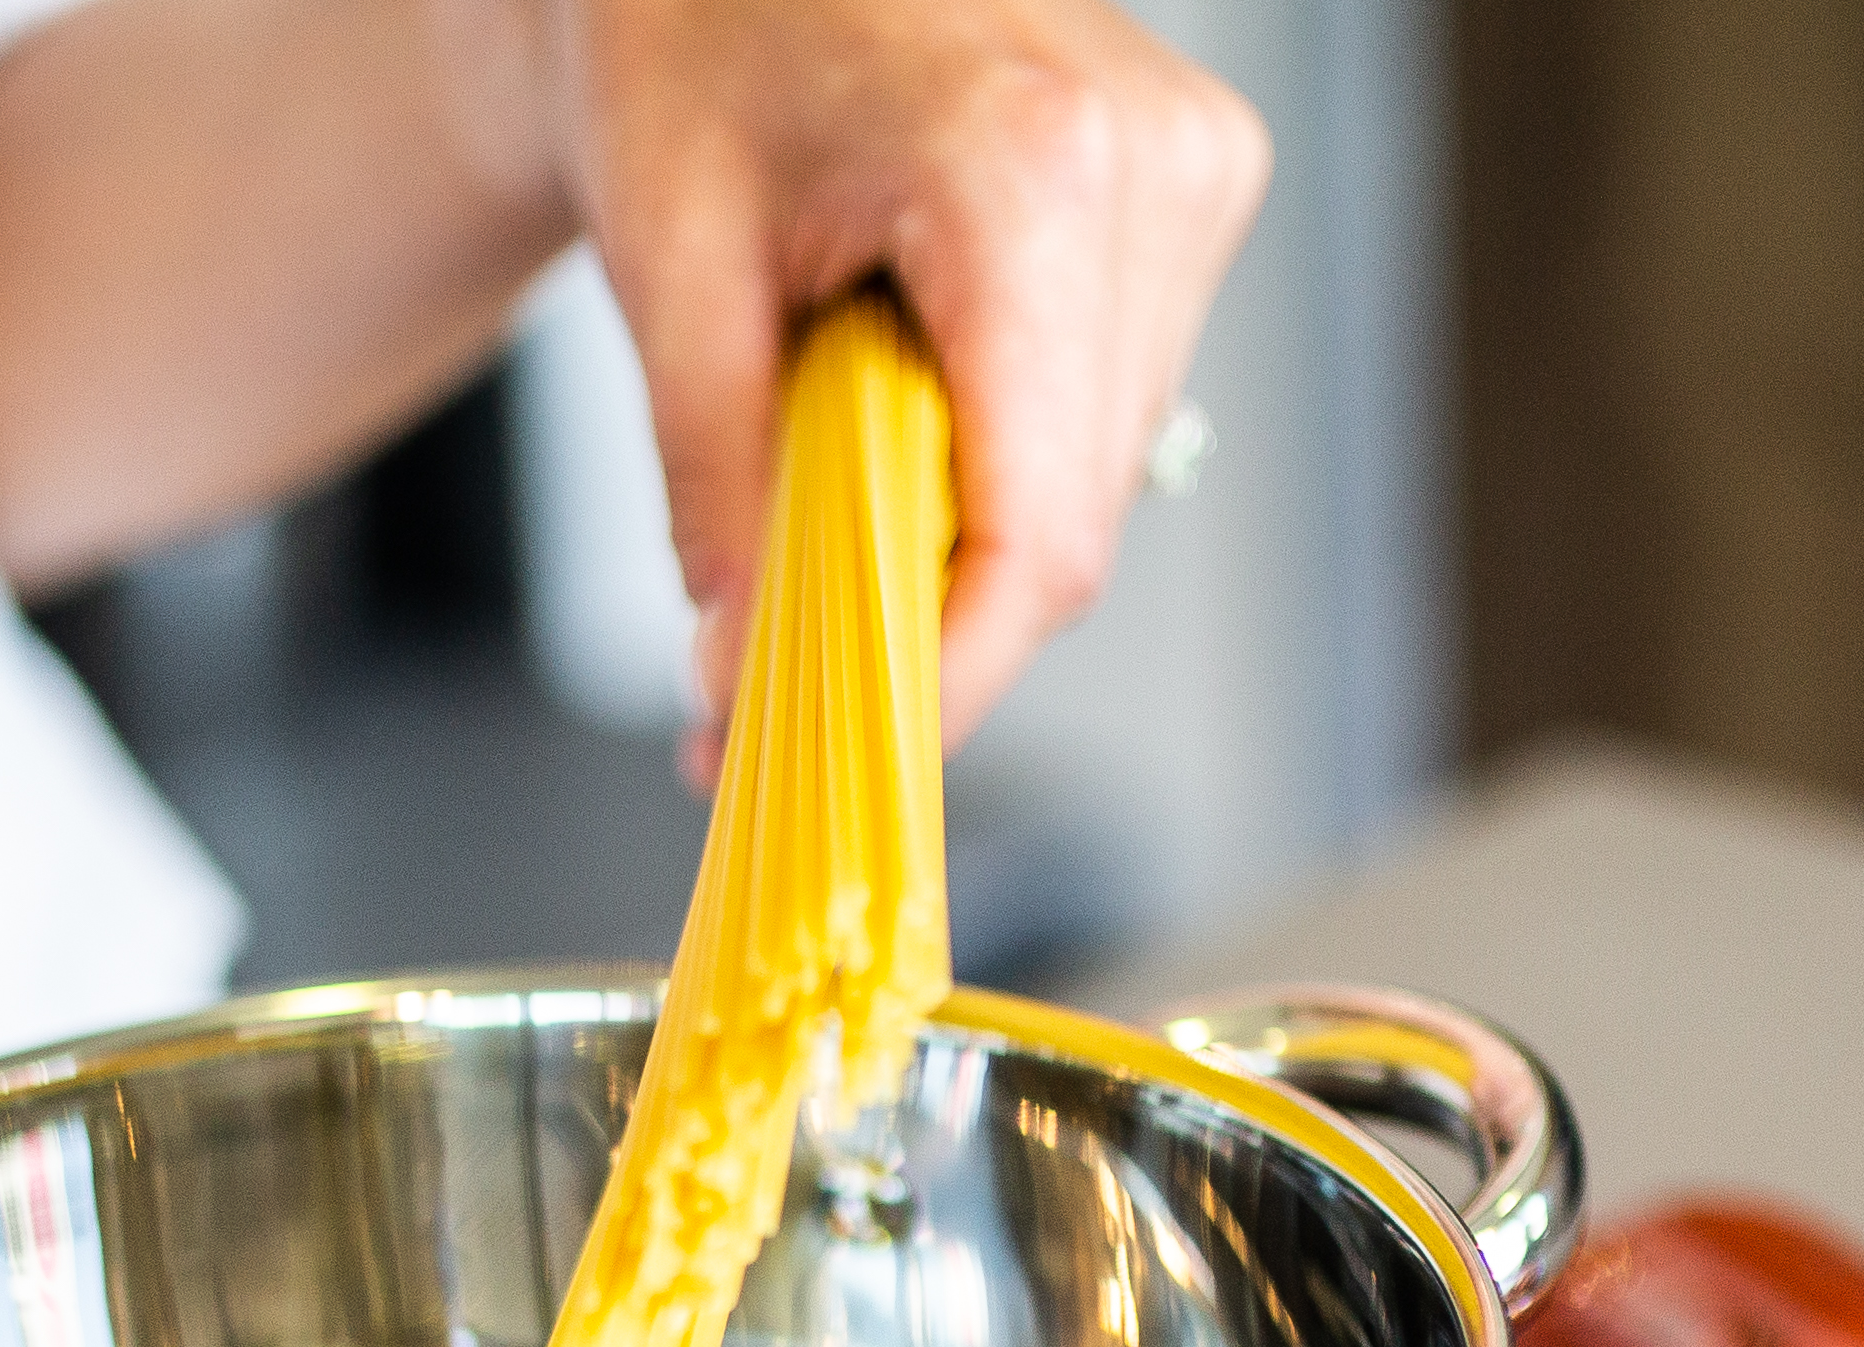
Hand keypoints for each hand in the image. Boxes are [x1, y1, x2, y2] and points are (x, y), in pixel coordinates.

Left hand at [533, 0, 1269, 749]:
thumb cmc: (697, 20)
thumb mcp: (668, 260)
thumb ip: (717, 483)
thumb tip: (741, 669)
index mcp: (1027, 171)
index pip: (1036, 531)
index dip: (945, 676)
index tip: (849, 757)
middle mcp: (1148, 169)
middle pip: (1073, 523)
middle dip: (929, 618)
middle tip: (770, 669)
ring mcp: (1192, 172)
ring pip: (1098, 474)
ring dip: (966, 526)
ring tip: (830, 461)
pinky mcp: (1195, 183)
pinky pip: (1110, 397)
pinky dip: (1004, 444)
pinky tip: (910, 382)